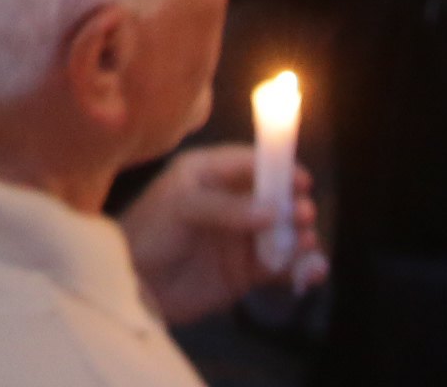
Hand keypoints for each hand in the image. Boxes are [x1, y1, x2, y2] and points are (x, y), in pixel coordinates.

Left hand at [117, 142, 323, 321]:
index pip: (249, 162)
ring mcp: (239, 237)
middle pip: (272, 197)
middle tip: (303, 214)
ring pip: (280, 232)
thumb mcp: (181, 207)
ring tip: (305, 243)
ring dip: (299, 236)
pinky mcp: (244, 272)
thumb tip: (271, 211)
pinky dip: (299, 268)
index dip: (277, 166)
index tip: (301, 179)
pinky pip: (279, 266)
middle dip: (292, 204)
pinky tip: (313, 270)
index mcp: (208, 173)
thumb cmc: (148, 233)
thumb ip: (225, 207)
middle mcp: (229, 202)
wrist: (133, 285)